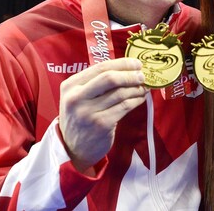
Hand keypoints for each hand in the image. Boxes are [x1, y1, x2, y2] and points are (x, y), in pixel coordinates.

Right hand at [59, 58, 147, 172]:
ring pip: (120, 93)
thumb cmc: (80, 118)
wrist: (73, 149)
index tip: (136, 63)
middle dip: (130, 75)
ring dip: (136, 88)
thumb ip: (94, 83)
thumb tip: (126, 68)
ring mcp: (88, 112)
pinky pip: (124, 107)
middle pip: (110, 78)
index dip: (122, 64)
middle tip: (142, 75)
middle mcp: (76, 97)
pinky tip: (140, 98)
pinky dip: (136, 100)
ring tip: (143, 88)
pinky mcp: (101, 124)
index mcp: (70, 86)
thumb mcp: (78, 97)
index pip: (100, 68)